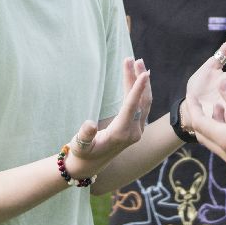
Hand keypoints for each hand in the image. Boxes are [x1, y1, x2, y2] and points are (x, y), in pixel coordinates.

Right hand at [65, 58, 151, 176]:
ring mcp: (137, 131)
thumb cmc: (82, 153)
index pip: (132, 107)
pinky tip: (141, 78)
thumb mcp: (80, 146)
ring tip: (138, 62)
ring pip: (145, 102)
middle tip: (131, 58)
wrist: (90, 166)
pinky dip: (143, 90)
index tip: (144, 73)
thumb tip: (89, 124)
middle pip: (140, 101)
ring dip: (142, 82)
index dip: (137, 89)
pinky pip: (143, 106)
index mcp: (121, 134)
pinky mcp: (137, 128)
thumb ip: (84, 135)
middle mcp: (133, 132)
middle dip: (137, 78)